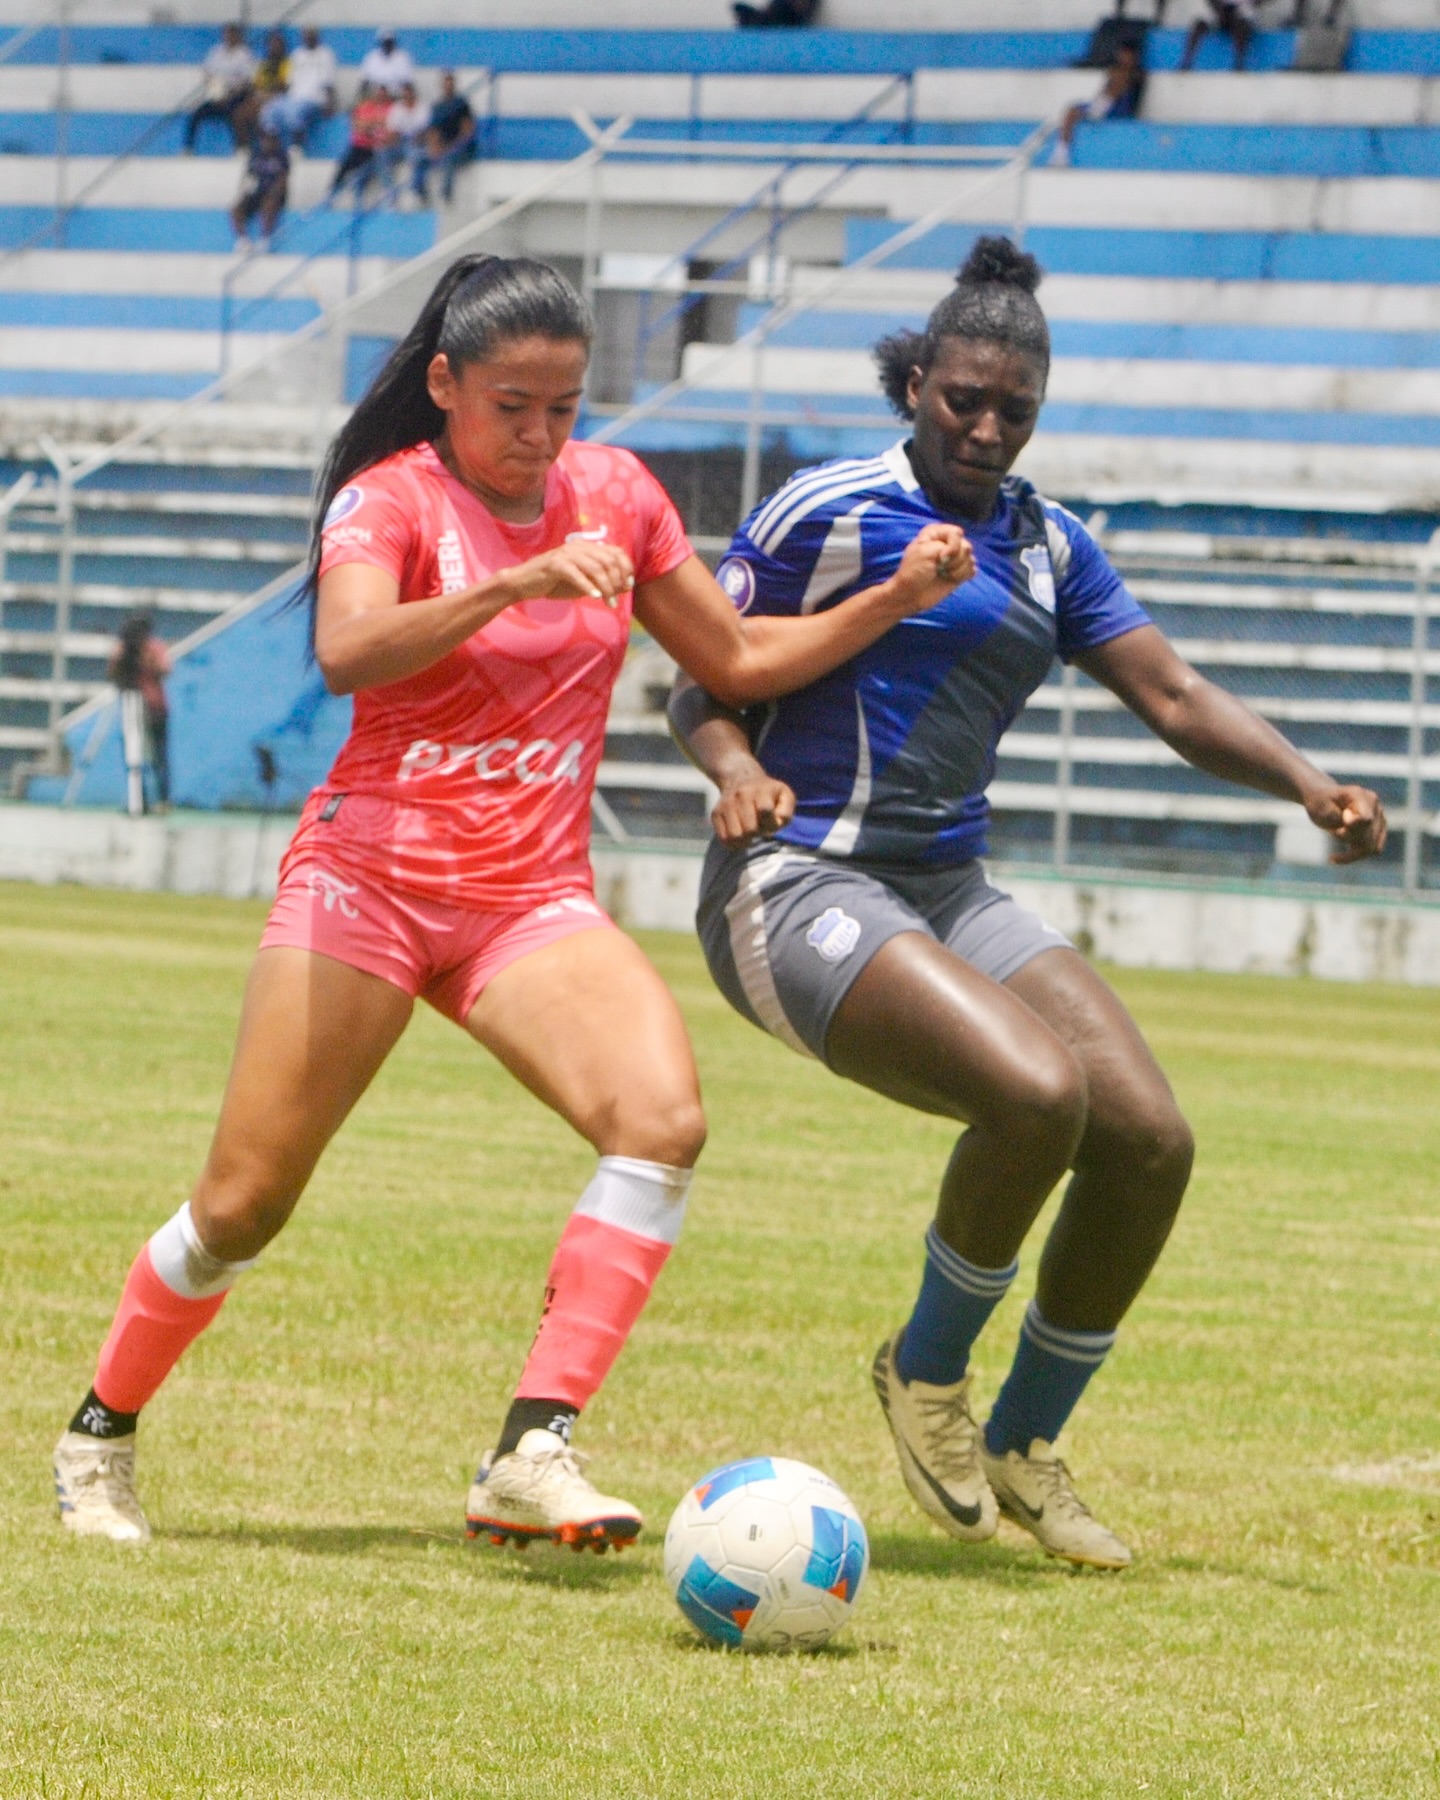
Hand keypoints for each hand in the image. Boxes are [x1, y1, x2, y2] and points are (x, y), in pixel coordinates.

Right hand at [513, 542, 634, 607]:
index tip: (628, 585)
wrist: (524, 583)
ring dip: (606, 588)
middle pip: (608, 561)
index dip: (626, 568)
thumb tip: (626, 587)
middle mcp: (579, 547)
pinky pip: (577, 574)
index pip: (616, 552)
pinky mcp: (555, 564)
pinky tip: (595, 597)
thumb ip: (602, 583)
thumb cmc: (554, 584)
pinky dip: (588, 586)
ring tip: (608, 603)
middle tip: (616, 599)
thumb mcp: (583, 584)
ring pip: (595, 568)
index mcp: (587, 548)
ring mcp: (566, 554)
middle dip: (617, 581)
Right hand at [712, 773, 795, 846]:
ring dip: (745, 840)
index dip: (770, 823)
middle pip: (749, 829)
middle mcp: (740, 795)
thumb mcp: (785, 796)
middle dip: (758, 833)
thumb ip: (786, 811)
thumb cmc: (768, 794)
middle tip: (759, 827)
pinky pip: (723, 839)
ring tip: (749, 832)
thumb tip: (777, 822)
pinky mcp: (715, 814)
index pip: (764, 811)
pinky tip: (740, 835)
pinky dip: (733, 843)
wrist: (741, 778)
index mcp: (760, 790)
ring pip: (735, 836)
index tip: (771, 821)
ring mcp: (726, 805)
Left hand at [882, 523, 975, 617]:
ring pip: (970, 559)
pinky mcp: (959, 571)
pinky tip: (951, 579)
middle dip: (955, 560)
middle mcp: (947, 542)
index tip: (940, 558)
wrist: (910, 595)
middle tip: (940, 567)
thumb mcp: (925, 551)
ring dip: (957, 570)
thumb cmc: (913, 572)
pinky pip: (972, 570)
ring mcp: (954, 557)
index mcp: (936, 533)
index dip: (953, 546)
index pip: (957, 533)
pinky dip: (963, 576)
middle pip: (966, 546)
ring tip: (943, 574)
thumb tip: (965, 556)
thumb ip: (948, 546)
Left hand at [1304, 783, 1387, 863]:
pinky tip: (1336, 858)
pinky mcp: (1378, 831)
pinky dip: (1355, 856)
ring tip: (1332, 856)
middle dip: (1348, 840)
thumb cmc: (1321, 803)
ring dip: (1352, 854)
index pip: (1366, 819)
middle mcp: (1375, 807)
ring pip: (1373, 847)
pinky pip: (1372, 850)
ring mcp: (1379, 819)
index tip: (1338, 830)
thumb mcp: (1322, 808)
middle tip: (1333, 833)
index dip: (1352, 829)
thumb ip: (1336, 815)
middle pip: (1369, 836)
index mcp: (1362, 796)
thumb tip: (1352, 823)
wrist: (1324, 801)